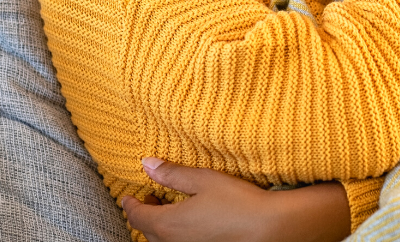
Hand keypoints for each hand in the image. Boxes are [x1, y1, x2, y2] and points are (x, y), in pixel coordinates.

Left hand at [122, 158, 350, 241]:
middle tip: (152, 198)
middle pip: (147, 232)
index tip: (128, 196)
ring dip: (159, 228)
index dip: (130, 204)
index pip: (137, 216)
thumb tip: (147, 164)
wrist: (270, 229)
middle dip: (144, 215)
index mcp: (168, 224)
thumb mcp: (203, 180)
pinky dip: (175, 236)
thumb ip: (172, 174)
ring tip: (170, 212)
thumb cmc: (238, 202)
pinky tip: (189, 226)